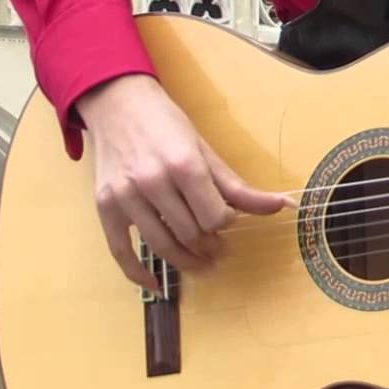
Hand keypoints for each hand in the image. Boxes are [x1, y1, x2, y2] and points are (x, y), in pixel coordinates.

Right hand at [76, 74, 287, 287]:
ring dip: (187, 261)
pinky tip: (157, 284)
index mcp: (184, 164)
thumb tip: (283, 206)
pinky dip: (139, 274)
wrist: (118, 104)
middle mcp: (152, 181)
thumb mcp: (206, 150)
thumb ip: (239, 186)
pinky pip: (121, 252)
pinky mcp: (104, 206)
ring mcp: (125, 196)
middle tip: (219, 248)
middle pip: (191, 233)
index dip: (227, 224)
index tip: (228, 221)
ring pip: (162, 246)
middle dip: (210, 246)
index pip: (216, 216)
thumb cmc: (167, 125)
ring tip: (202, 262)